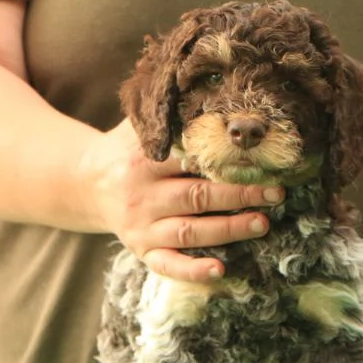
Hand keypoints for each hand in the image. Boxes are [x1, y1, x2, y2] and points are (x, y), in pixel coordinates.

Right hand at [77, 119, 283, 281]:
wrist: (86, 182)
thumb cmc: (127, 150)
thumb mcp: (139, 126)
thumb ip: (172, 114)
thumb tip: (218, 91)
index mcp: (144, 159)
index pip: (191, 159)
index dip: (227, 160)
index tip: (262, 159)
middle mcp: (141, 195)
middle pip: (196, 195)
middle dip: (239, 195)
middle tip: (276, 193)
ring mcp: (141, 227)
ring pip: (189, 231)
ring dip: (228, 229)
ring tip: (262, 224)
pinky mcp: (141, 251)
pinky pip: (167, 265)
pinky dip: (193, 272)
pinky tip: (220, 271)